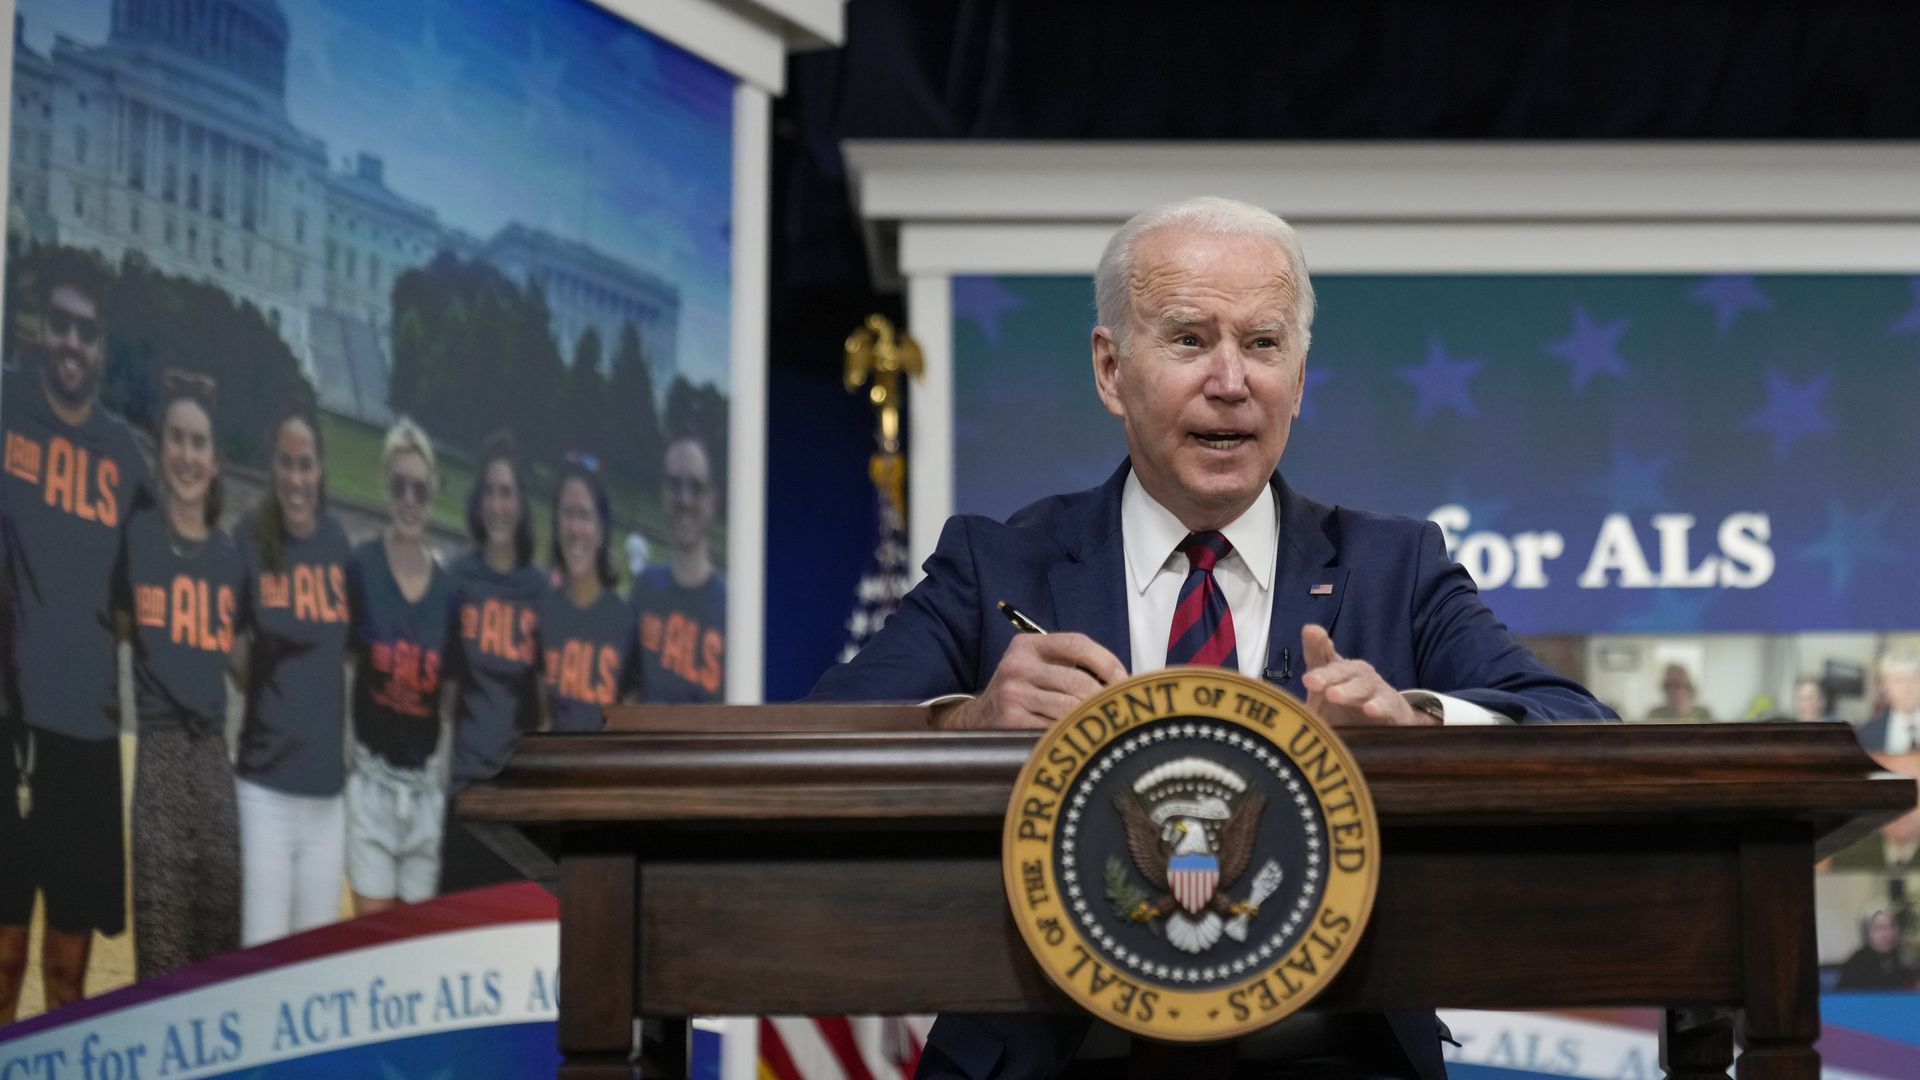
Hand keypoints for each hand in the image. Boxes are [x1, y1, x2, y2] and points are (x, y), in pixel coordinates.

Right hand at [934, 632, 1128, 729]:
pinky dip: (1070, 732)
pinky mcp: (1011, 721)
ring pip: (1070, 708)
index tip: (1123, 680)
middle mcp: (1017, 666)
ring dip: (1090, 717)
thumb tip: (1122, 679)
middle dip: (1103, 697)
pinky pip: (1056, 728)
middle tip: (1116, 709)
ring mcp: (1012, 694)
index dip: (1107, 661)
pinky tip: (1075, 735)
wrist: (977, 718)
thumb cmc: (1022, 691)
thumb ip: (1071, 664)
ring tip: (1099, 722)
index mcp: (1027, 645)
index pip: (1077, 644)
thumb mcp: (1037, 666)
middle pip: (1078, 680)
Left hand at [1299, 624, 1428, 726]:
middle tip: (1311, 681)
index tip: (1312, 633)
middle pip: (1340, 670)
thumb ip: (1298, 708)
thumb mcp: (1317, 711)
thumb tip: (1272, 713)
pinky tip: (1370, 710)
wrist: (1384, 728)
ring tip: (1332, 695)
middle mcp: (1354, 676)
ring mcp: (1375, 689)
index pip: (1322, 655)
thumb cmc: (1345, 713)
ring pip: (1362, 686)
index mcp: (1334, 673)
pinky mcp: (1393, 708)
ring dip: (1348, 691)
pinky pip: (1387, 706)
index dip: (1317, 644)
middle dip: (1326, 675)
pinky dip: (1380, 707)